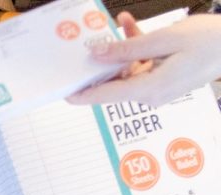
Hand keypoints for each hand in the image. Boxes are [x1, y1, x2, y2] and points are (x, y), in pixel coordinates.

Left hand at [68, 12, 220, 106]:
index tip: (63, 91)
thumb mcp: (164, 40)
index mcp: (149, 88)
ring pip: (128, 69)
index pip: (106, 96)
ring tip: (118, 24)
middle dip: (101, 63)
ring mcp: (158, 87)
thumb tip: (97, 55)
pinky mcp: (164, 78)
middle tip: (86, 46)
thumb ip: (128, 49)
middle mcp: (151, 93)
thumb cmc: (209, 41)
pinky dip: (136, 47)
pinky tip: (127, 24)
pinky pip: (142, 64)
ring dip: (122, 48)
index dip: (83, 94)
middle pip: (114, 82)